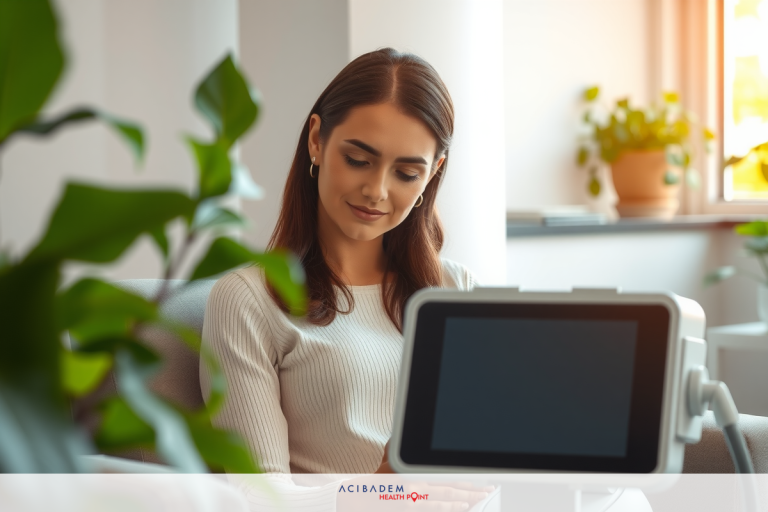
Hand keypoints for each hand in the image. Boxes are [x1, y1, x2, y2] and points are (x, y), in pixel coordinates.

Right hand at [336, 439, 494, 510]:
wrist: (356, 496)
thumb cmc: (375, 480)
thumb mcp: (387, 457)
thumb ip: (398, 445)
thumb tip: (402, 433)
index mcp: (415, 467)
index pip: (445, 469)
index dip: (466, 473)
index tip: (483, 477)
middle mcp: (416, 479)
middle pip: (450, 482)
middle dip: (472, 487)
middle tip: (490, 489)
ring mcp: (412, 494)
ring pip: (445, 495)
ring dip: (465, 497)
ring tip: (481, 498)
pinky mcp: (406, 506)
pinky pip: (430, 507)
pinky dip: (447, 508)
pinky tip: (460, 507)